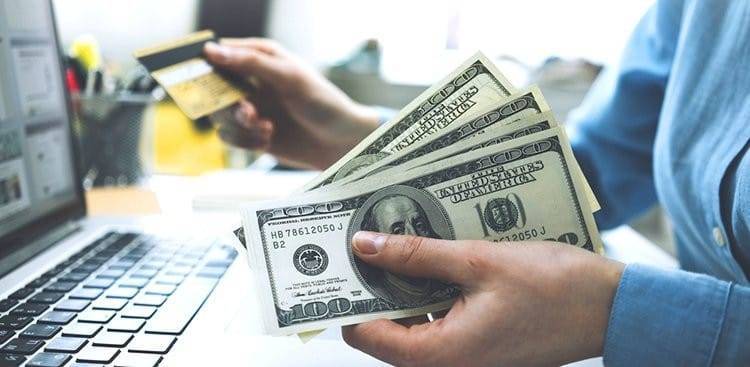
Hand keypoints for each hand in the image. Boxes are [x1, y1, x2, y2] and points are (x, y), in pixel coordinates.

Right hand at [204, 38, 379, 169]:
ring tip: (266, 129)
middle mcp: (252, 81)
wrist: (340, 143)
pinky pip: (230, 137)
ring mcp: (251, 107)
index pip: (220, 53)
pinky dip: (245, 141)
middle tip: (249, 112)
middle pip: (213, 89)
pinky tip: (267, 140)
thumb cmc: (322, 103)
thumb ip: (251, 63)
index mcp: (260, 57)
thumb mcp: (288, 77)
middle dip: (228, 104)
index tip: (197, 78)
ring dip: (240, 125)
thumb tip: (212, 51)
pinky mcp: (252, 132)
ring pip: (220, 116)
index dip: (206, 64)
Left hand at [343, 232, 623, 366]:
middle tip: (364, 240)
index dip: (348, 298)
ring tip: (395, 240)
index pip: (368, 335)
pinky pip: (438, 318)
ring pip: (413, 321)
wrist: (613, 308)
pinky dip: (429, 289)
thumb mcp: (478, 261)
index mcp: (442, 354)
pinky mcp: (479, 341)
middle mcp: (449, 363)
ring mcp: (465, 355)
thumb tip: (366, 247)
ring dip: (403, 284)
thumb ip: (417, 256)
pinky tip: (431, 255)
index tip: (337, 261)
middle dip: (374, 285)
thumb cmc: (555, 287)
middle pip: (387, 328)